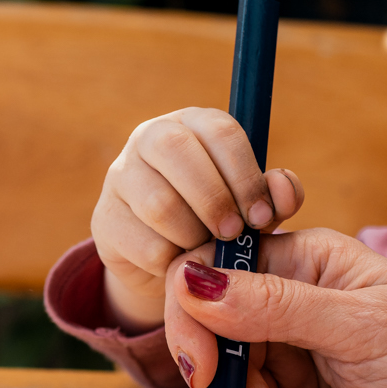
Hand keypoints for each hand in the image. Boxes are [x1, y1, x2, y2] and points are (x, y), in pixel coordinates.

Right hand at [94, 108, 304, 329]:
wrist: (172, 262)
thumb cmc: (221, 221)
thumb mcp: (253, 206)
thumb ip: (276, 196)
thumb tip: (282, 190)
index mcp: (194, 124)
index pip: (220, 130)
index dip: (245, 174)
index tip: (261, 216)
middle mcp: (150, 137)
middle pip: (176, 149)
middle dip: (214, 198)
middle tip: (232, 233)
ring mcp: (121, 175)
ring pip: (159, 203)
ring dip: (193, 235)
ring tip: (207, 250)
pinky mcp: (105, 219)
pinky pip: (144, 245)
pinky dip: (172, 263)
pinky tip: (181, 264)